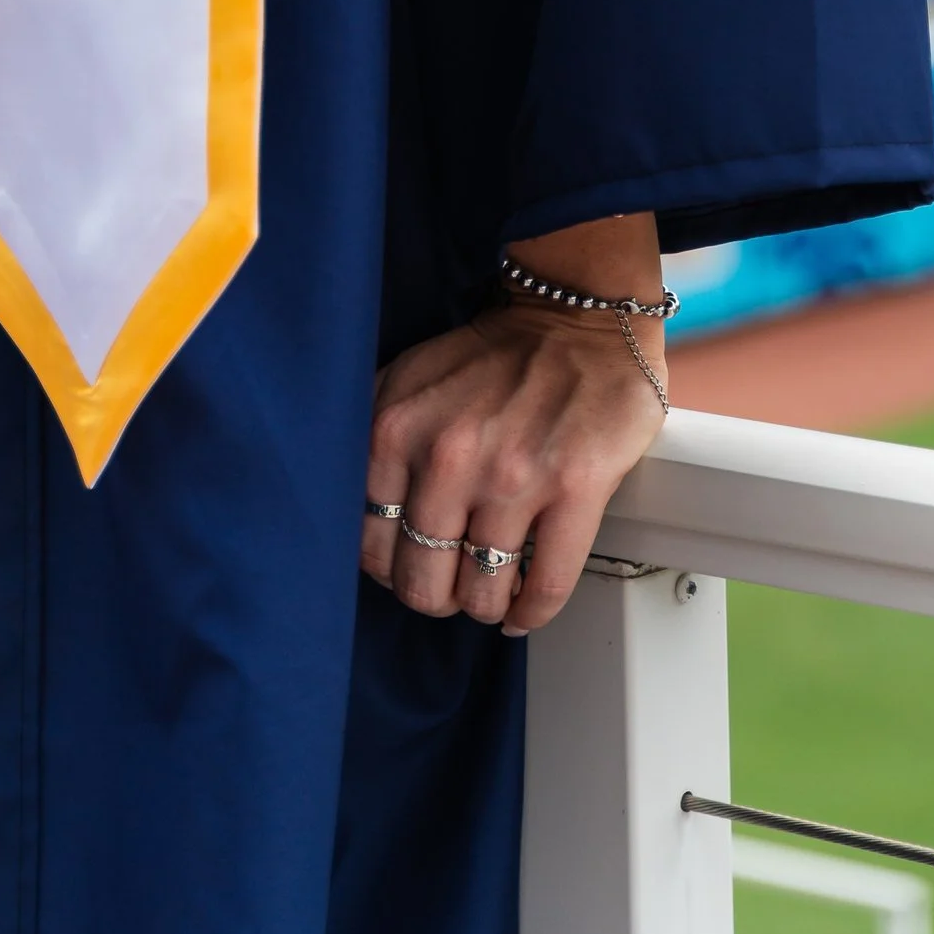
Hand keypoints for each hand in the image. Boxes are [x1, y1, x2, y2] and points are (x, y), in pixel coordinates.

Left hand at [360, 287, 666, 636]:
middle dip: (437, 597)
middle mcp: (449, 457)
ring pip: (483, 594)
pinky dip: (533, 611)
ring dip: (487, 605)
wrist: (577, 321)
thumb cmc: (492, 358)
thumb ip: (374, 439)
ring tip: (492, 591)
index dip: (392, 570)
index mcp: (397, 429)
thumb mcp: (407, 380)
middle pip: (423, 582)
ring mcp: (514, 476)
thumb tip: (357, 516)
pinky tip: (527, 608)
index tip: (411, 568)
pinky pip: (547, 587)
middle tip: (452, 587)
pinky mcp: (575, 489)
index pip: (371, 546)